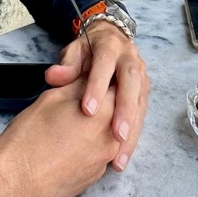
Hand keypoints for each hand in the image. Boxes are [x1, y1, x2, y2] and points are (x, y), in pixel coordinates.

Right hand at [0, 77, 119, 196]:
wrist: (15, 185)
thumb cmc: (29, 139)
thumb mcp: (52, 99)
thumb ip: (79, 86)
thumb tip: (89, 80)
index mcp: (105, 112)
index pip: (117, 86)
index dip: (106, 78)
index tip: (97, 75)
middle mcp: (112, 138)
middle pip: (118, 112)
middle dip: (106, 101)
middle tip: (86, 97)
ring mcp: (105, 161)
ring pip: (110, 134)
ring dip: (100, 124)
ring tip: (75, 120)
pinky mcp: (95, 177)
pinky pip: (100, 153)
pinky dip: (92, 144)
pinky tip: (73, 141)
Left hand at [46, 21, 148, 171]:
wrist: (110, 39)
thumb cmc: (88, 51)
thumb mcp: (75, 51)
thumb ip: (66, 65)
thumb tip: (54, 76)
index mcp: (111, 46)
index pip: (105, 64)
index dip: (97, 86)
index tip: (88, 110)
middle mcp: (130, 60)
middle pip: (131, 84)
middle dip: (125, 111)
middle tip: (116, 135)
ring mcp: (141, 76)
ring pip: (140, 103)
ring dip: (132, 131)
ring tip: (119, 157)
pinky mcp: (144, 93)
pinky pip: (141, 116)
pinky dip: (132, 138)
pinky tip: (122, 157)